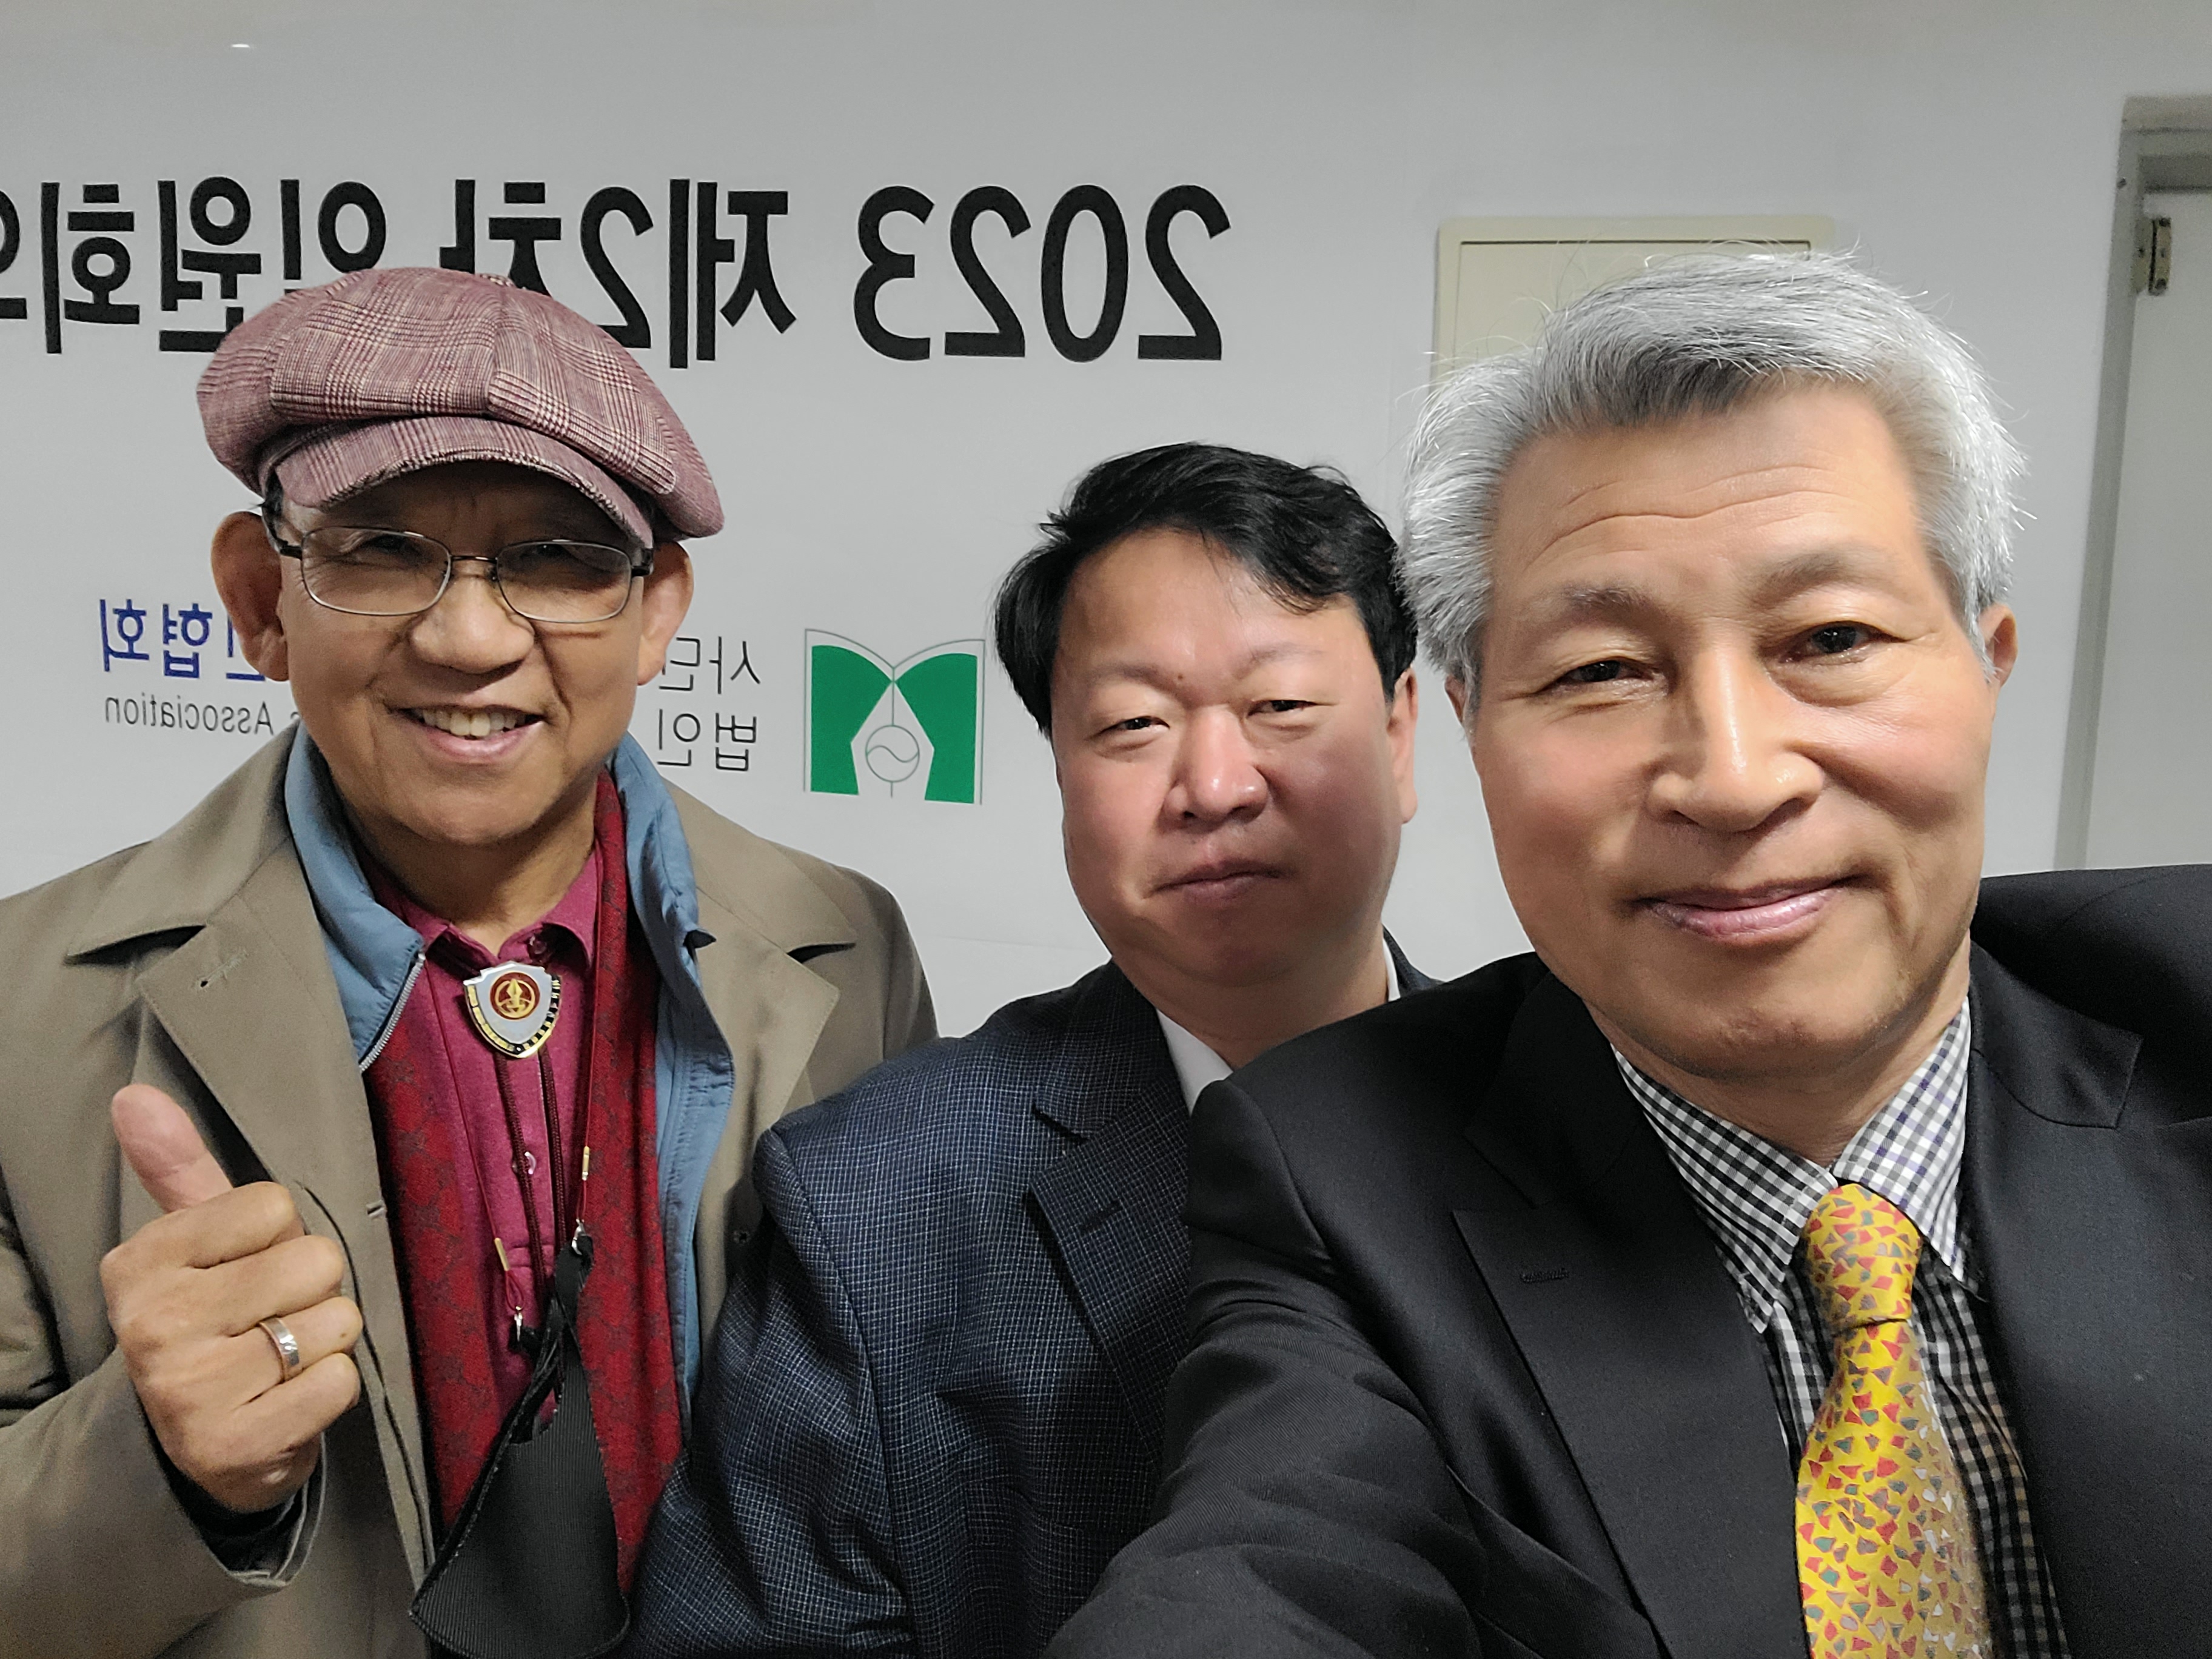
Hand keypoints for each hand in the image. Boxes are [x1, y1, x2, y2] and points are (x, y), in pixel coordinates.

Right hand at [99, 1085, 363, 1516]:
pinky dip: (332, 1389)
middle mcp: (153, 1327)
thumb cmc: (219, 1316)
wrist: (207, 1440)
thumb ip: (178, 1166)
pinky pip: (340, 1383)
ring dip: (325, 1341)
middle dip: (313, 1289)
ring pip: (335, 1322)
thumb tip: (134, 1094)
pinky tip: (290, 1400)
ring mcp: (190, 1393)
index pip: (273, 1205)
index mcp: (141, 1264)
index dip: (280, 1235)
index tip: (245, 1269)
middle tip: (273, 1319)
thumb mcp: (199, 1240)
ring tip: (280, 1360)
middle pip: (314, 1261)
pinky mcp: (235, 1447)